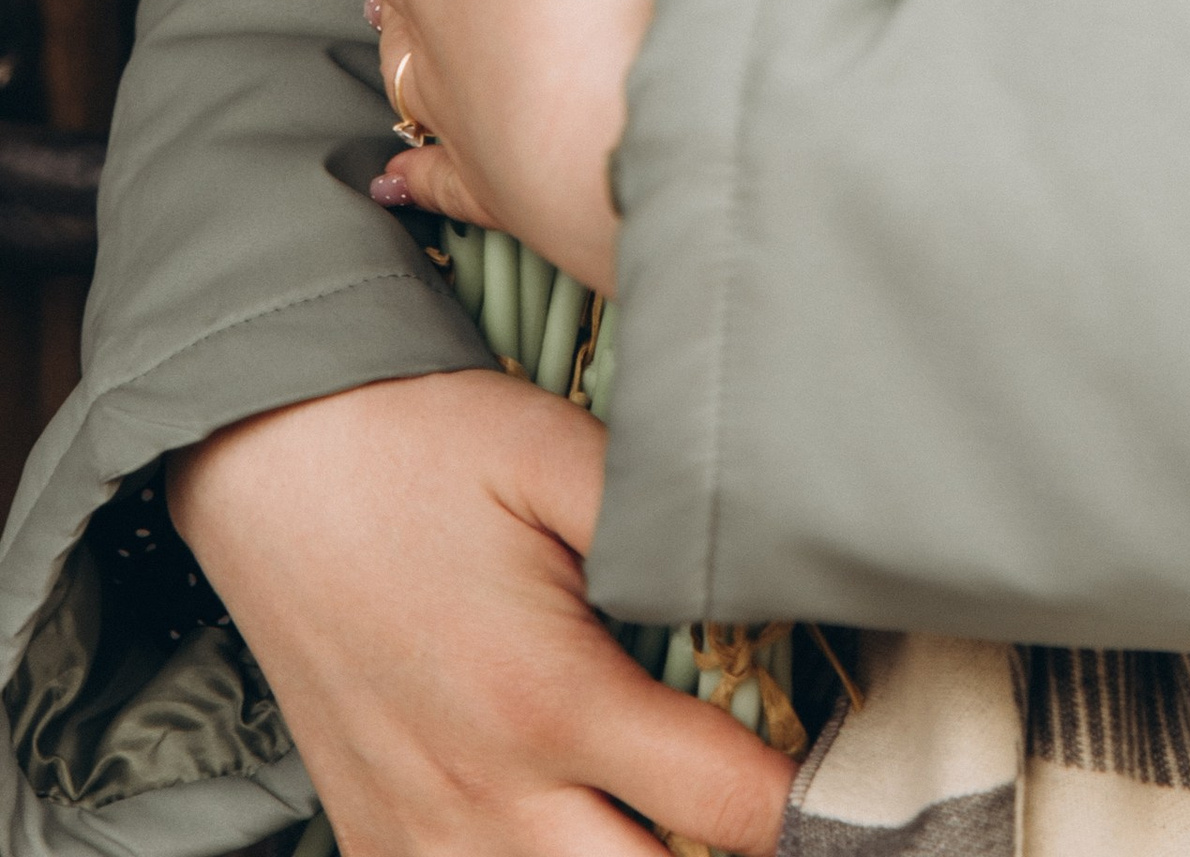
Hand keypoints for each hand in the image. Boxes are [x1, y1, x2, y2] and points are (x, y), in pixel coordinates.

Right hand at [168, 374, 793, 856]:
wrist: (265, 459)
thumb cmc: (420, 441)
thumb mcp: (558, 449)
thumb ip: (670, 527)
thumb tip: (772, 586)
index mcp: (545, 697)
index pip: (727, 806)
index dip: (808, 801)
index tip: (856, 773)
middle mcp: (481, 795)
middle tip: (785, 814)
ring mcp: (419, 835)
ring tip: (687, 821)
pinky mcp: (374, 842)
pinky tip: (591, 833)